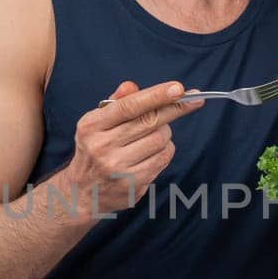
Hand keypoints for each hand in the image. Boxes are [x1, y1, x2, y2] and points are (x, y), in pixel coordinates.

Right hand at [61, 80, 204, 217]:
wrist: (82, 192)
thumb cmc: (95, 149)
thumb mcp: (96, 123)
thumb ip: (116, 103)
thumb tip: (132, 86)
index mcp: (91, 125)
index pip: (128, 106)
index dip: (156, 95)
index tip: (179, 88)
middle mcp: (102, 146)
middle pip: (149, 121)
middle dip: (175, 108)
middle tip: (194, 99)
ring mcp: (117, 167)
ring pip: (160, 139)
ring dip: (165, 132)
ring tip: (154, 134)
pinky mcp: (132, 183)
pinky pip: (163, 158)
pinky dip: (165, 150)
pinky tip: (154, 151)